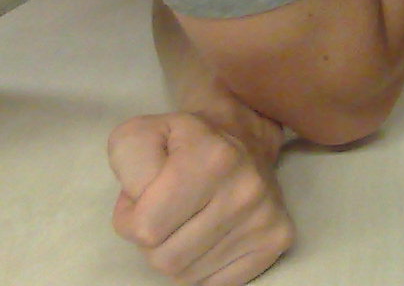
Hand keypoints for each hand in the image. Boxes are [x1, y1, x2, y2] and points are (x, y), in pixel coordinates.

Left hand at [107, 111, 293, 285]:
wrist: (243, 135)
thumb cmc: (181, 143)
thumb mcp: (140, 134)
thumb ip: (125, 162)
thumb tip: (140, 214)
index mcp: (212, 158)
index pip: (144, 230)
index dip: (133, 218)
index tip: (148, 197)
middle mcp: (247, 189)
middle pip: (165, 260)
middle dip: (155, 241)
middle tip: (168, 212)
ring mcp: (266, 218)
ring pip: (187, 276)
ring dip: (178, 254)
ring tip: (189, 221)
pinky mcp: (278, 239)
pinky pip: (216, 285)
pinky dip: (204, 268)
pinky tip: (212, 237)